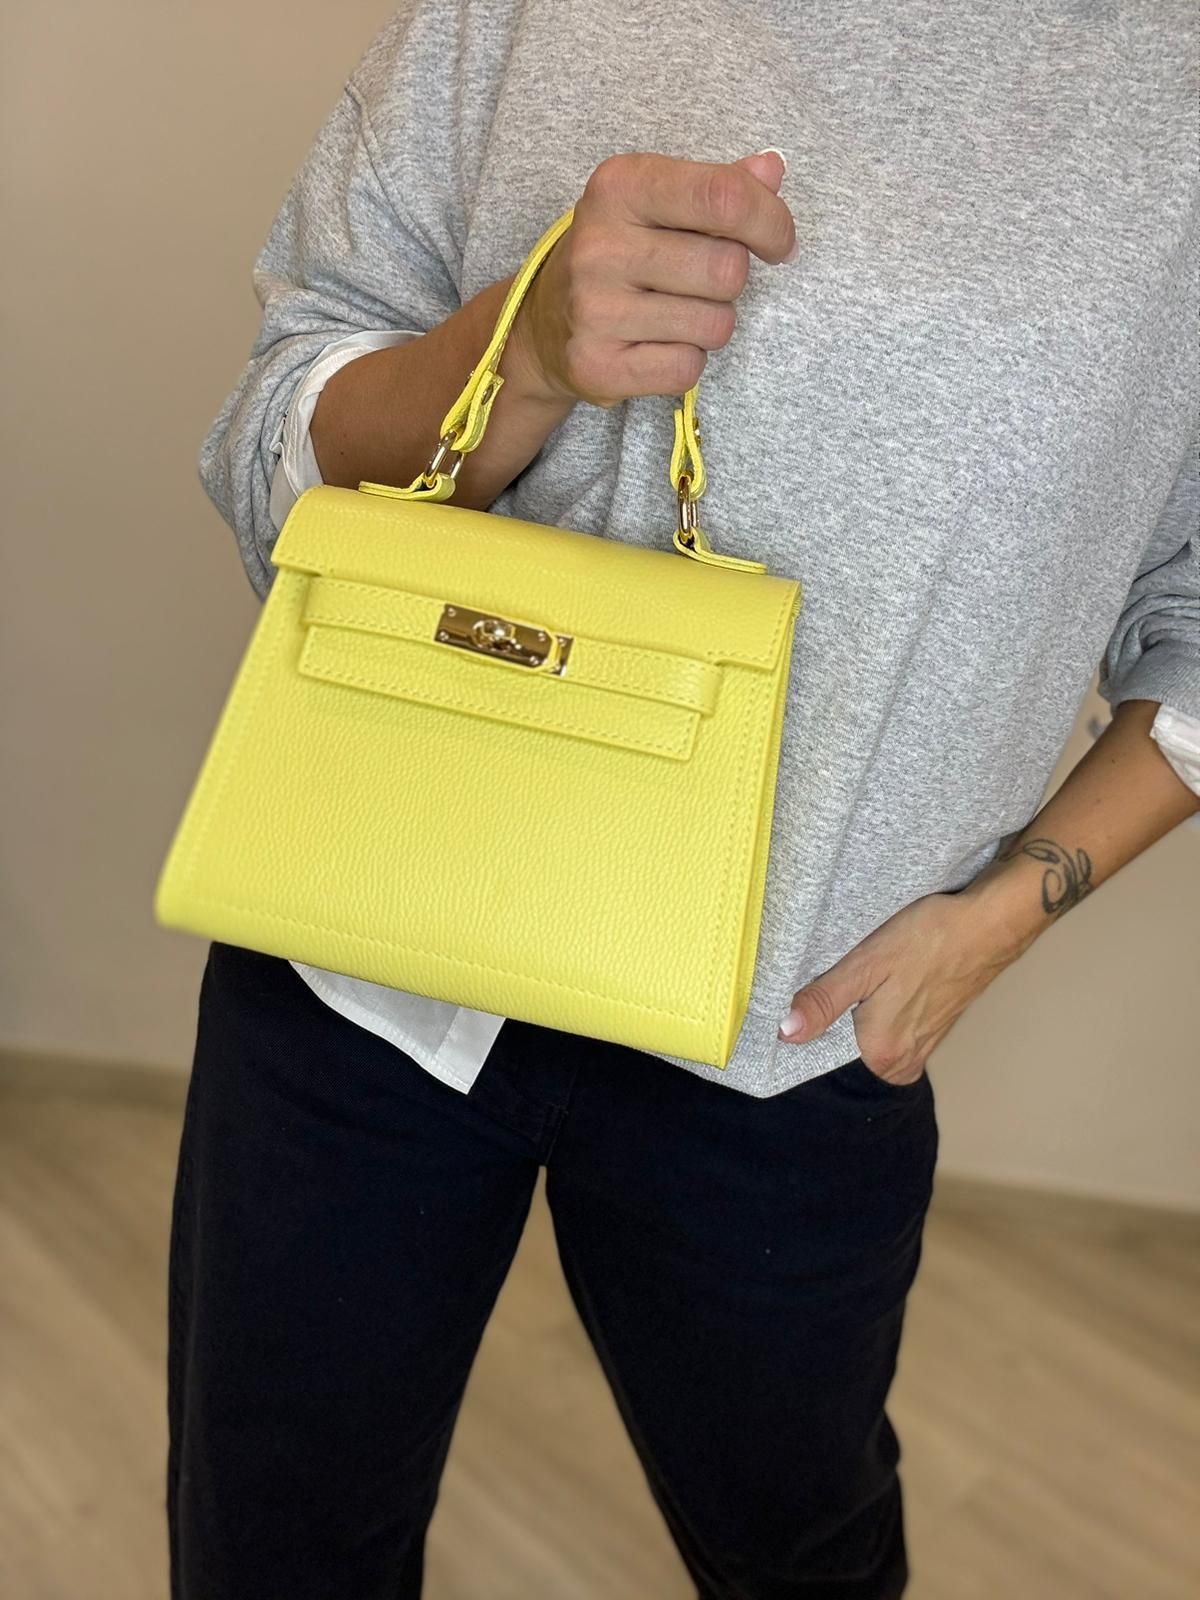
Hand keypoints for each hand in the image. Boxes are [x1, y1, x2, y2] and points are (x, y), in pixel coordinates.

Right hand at [506, 149, 796, 408]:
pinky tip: (656, 346)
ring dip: (711, 324)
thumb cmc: (618, 255)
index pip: (724, 197)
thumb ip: (719, 186)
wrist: (543, 326)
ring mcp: (593, 309)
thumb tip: (772, 168)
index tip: (778, 242)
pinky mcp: (597, 365)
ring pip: (715, 325)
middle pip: (728, 269)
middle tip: (702, 283)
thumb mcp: (657, 204)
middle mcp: (599, 244)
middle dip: (731, 281)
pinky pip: (688, 368)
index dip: (771, 223)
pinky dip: (686, 362)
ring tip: (674, 314)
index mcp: (619, 186)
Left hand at [777, 887, 1037, 1085]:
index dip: (811, 1024)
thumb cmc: (929, 939)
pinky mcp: (932, 1031)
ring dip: (858, 1011)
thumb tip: (786, 1031)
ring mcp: (921, 1048)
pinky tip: (884, 981)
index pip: (825, 1054)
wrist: (989, 924)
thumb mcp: (866, 965)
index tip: (805, 997)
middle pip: (848, 1047)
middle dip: (836, 1018)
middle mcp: (903, 1062)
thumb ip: (825, 1001)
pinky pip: (890, 1028)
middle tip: (837, 979)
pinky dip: (880, 1008)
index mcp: (882, 1054)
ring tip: (862, 978)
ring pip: (869, 1036)